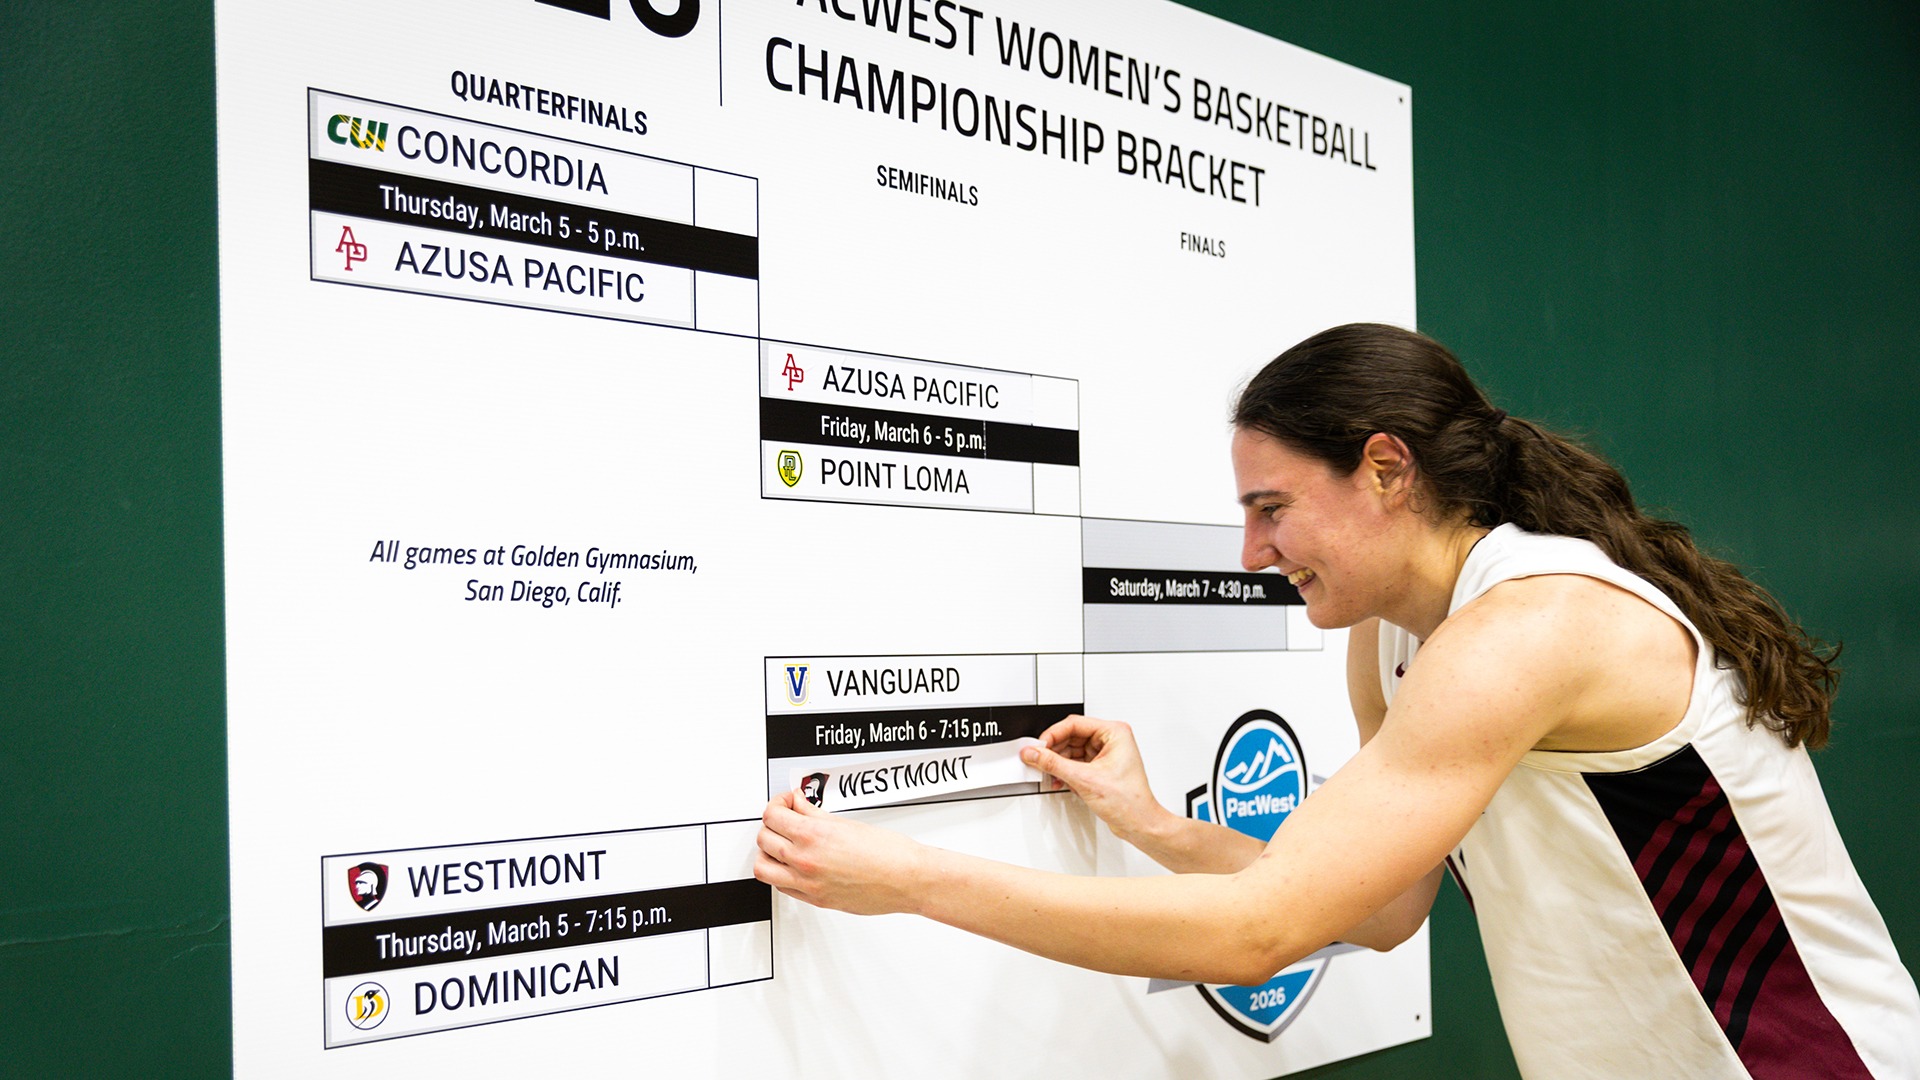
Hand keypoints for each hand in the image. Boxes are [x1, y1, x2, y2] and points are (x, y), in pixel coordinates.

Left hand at [754, 789, 931, 915]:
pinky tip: (792, 863)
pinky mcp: (815, 900)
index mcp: (814, 836)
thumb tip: (799, 805)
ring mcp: (808, 884)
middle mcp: (806, 861)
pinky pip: (780, 886)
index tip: (785, 802)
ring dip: (767, 852)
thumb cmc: (888, 853)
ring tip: (782, 843)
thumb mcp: (846, 823)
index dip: (776, 804)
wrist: (906, 879)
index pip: (772, 816)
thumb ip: (814, 814)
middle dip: (771, 824)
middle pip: (763, 839)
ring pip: (762, 868)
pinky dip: (780, 873)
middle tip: (784, 818)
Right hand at [1022, 714, 1169, 844]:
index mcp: (1114, 733)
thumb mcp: (1085, 779)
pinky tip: (1058, 780)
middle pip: (1071, 736)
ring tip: (1048, 773)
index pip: (1074, 724)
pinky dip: (1065, 771)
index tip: (1038, 746)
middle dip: (1054, 750)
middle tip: (1037, 759)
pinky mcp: (1100, 769)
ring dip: (1058, 763)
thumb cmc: (1129, 801)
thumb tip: (1034, 753)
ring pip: (1072, 750)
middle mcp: (1111, 740)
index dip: (1053, 735)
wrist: (1139, 824)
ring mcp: (1106, 755)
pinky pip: (1076, 763)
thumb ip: (1054, 764)